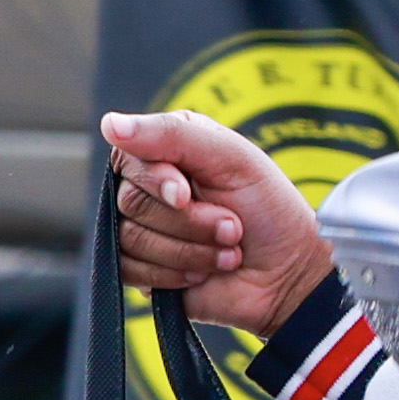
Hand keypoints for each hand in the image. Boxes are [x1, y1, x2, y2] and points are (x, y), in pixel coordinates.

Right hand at [99, 108, 329, 332]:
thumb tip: (108, 125)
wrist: (289, 274)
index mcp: (168, 151)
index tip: (186, 193)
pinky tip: (204, 273)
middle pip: (131, 201)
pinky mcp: (143, 271)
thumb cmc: (268, 209)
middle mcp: (151, 188)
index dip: (156, 180)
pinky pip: (128, 269)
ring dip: (189, 249)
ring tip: (227, 251)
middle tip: (232, 226)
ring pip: (130, 238)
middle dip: (188, 221)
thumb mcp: (231, 157)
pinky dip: (171, 273)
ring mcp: (145, 230)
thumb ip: (171, 134)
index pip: (128, 156)